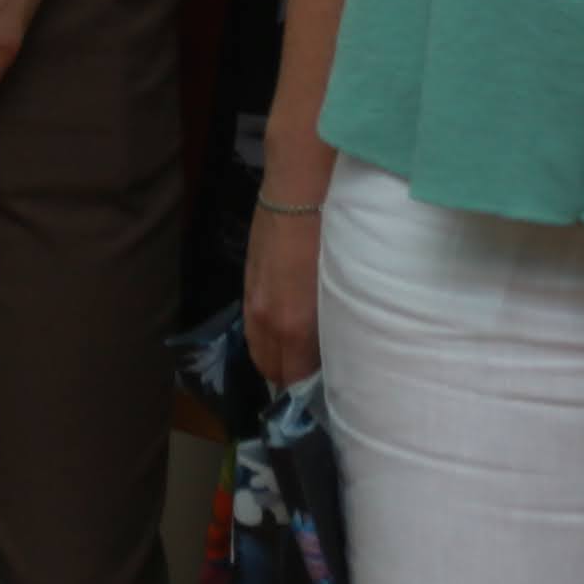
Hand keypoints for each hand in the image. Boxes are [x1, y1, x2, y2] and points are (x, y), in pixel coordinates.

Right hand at [242, 198, 323, 385]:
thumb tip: (331, 347)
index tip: (324, 388)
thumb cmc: (328, 240)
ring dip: (274, 359)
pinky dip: (264, 337)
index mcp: (293, 327)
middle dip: (288, 378)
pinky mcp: (247, 285)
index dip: (306, 388)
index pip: (293, 378)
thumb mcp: (337, 289)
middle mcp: (267, 321)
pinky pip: (252, 328)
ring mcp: (253, 303)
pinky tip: (280, 330)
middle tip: (312, 376)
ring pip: (258, 350)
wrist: (297, 195)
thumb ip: (328, 323)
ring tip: (296, 357)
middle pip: (271, 370)